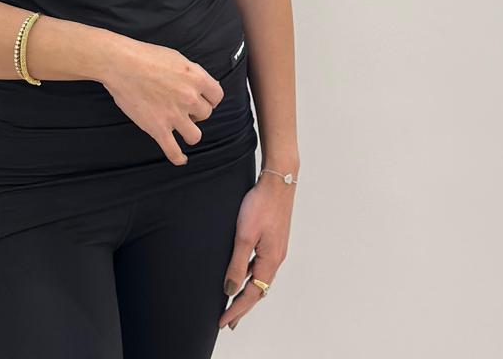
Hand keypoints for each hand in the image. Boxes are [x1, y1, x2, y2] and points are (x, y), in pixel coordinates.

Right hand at [99, 36, 223, 164]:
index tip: (203, 100)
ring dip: (189, 132)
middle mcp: (189, 98)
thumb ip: (193, 74)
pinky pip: (173, 151)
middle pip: (205, 114)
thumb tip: (203, 85)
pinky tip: (181, 159)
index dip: (210, 99)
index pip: (217, 96)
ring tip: (182, 127)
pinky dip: (178, 158)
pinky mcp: (158, 128)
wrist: (122, 64)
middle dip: (196, 112)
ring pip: (195, 135)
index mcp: (196, 78)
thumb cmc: (146, 57)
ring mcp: (174, 115)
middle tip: (183, 108)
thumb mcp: (178, 58)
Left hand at [218, 169, 295, 331]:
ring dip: (248, 292)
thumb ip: (237, 264)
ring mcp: (277, 248)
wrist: (278, 181)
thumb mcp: (244, 236)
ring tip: (234, 302)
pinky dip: (252, 276)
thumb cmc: (262, 204)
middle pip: (259, 290)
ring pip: (261, 279)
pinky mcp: (274, 239)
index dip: (236, 310)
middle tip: (229, 321)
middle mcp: (276, 258)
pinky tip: (243, 273)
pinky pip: (262, 266)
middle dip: (243, 307)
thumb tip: (231, 289)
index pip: (251, 294)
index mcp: (270, 261)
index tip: (223, 322)